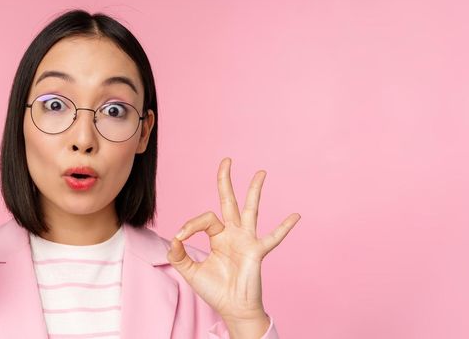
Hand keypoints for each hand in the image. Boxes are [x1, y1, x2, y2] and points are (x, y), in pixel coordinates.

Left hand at [167, 157, 299, 323]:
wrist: (233, 308)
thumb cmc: (215, 290)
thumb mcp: (190, 272)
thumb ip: (179, 255)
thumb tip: (173, 239)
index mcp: (218, 236)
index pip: (205, 219)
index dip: (190, 224)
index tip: (179, 238)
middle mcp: (233, 233)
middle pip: (229, 201)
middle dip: (226, 180)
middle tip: (226, 160)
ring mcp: (247, 240)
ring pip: (250, 209)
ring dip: (254, 191)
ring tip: (260, 173)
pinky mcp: (257, 251)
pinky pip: (273, 237)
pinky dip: (284, 227)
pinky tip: (295, 215)